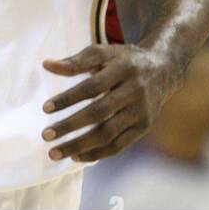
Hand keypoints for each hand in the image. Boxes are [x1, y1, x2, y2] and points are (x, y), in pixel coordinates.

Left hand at [41, 42, 178, 162]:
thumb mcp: (103, 53)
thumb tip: (46, 65)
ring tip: (55, 152)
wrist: (162, 69)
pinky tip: (77, 156)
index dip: (69, 98)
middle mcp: (134, 90)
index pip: (91, 86)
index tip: (46, 108)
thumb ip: (75, 61)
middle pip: (99, 112)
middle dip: (70, 126)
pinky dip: (97, 153)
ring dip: (80, 146)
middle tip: (46, 135)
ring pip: (108, 134)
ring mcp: (140, 111)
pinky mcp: (144, 127)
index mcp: (122, 68)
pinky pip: (118, 146)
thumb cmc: (124, 60)